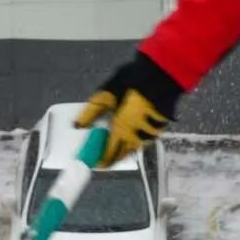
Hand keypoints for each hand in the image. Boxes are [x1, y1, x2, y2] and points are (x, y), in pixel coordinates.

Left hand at [74, 52, 184, 167]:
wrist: (160, 74)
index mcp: (121, 129)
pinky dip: (141, 138)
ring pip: (138, 146)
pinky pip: (149, 136)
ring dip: (129, 149)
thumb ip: (91, 112)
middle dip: (116, 157)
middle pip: (125, 152)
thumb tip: (77, 125)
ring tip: (122, 149)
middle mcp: (137, 135)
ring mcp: (151, 131)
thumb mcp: (106, 95)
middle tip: (108, 160)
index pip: (110, 152)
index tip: (97, 164)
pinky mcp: (162, 125)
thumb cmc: (130, 83)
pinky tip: (138, 135)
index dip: (103, 160)